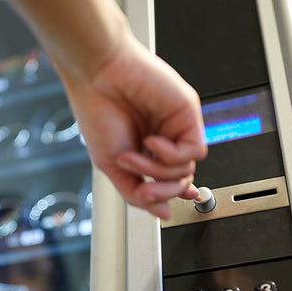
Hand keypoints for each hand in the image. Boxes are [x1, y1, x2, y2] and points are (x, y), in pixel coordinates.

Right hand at [12, 0, 206, 218]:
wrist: (97, 76)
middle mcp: (165, 137)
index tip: (169, 206)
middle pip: (180, 181)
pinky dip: (171, 154)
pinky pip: (194, 150)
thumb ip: (136, 193)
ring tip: (133, 155)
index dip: (171, 193)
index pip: (169, 178)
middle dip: (160, 191)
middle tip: (142, 187)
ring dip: (157, 170)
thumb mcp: (111, 166)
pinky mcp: (187, 113)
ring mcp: (177, 126)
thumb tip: (162, 214)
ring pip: (187, 170)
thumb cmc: (97, 111)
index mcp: (146, 147)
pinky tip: (152, 141)